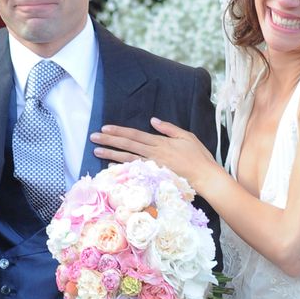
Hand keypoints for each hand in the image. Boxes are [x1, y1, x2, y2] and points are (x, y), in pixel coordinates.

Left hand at [91, 118, 219, 195]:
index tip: (105, 129)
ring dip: (111, 155)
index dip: (119, 132)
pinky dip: (122, 170)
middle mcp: (154, 154)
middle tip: (93, 137)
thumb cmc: (198, 156)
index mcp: (160, 143)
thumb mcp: (186, 136)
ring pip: (128, 159)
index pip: (135, 135)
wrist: (206, 177)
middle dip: (109, 141)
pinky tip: (110, 168)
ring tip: (96, 151)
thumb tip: (153, 120)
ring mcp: (153, 167)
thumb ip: (168, 128)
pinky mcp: (155, 178)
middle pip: (127, 145)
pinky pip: (136, 173)